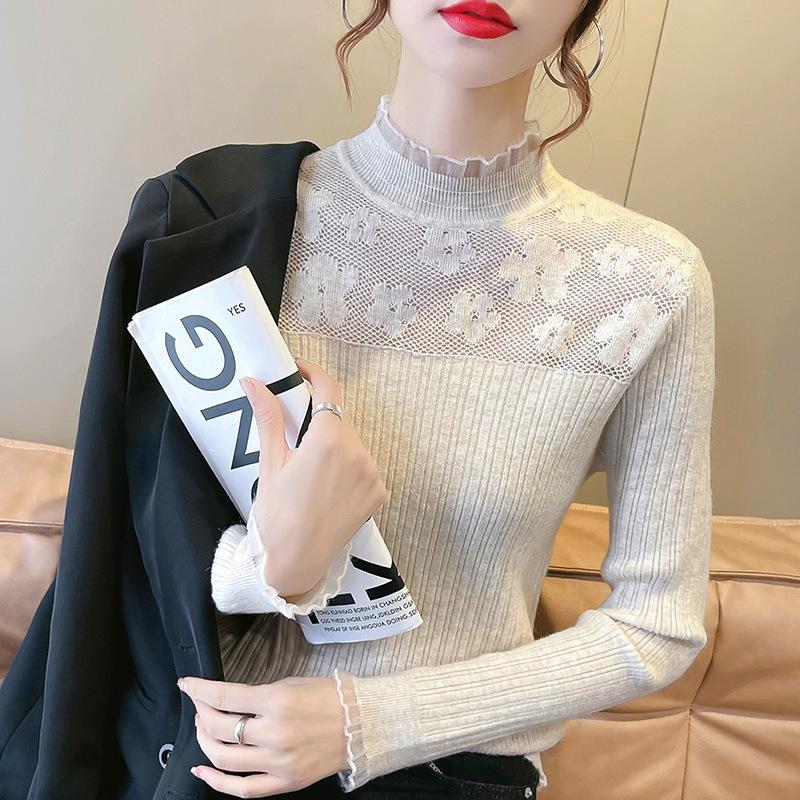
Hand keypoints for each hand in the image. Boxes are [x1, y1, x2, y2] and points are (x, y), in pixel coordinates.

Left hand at [178, 673, 348, 796]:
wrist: (361, 723)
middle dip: (202, 713)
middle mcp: (274, 733)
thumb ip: (258, 694)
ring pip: (224, 759)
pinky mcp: (284, 782)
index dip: (199, 690)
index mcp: (277, 701)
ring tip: (204, 730)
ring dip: (205, 742)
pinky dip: (217, 781)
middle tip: (200, 705)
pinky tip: (202, 769)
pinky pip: (242, 788)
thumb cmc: (330, 698)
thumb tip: (228, 701)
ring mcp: (278, 762)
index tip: (187, 685)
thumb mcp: (292, 683)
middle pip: (219, 728)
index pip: (225, 696)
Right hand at [240, 356, 387, 596]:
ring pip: (352, 441)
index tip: (300, 370)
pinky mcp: (379, 491)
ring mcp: (372, 473)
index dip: (314, 373)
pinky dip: (348, 465)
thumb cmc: (277, 515)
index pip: (328, 390)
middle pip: (339, 418)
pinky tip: (327, 484)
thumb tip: (253, 383)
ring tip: (310, 467)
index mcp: (328, 441)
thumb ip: (268, 418)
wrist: (296, 562)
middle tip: (295, 431)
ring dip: (334, 442)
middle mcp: (357, 452)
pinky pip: (364, 464)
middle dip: (318, 418)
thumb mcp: (270, 463)